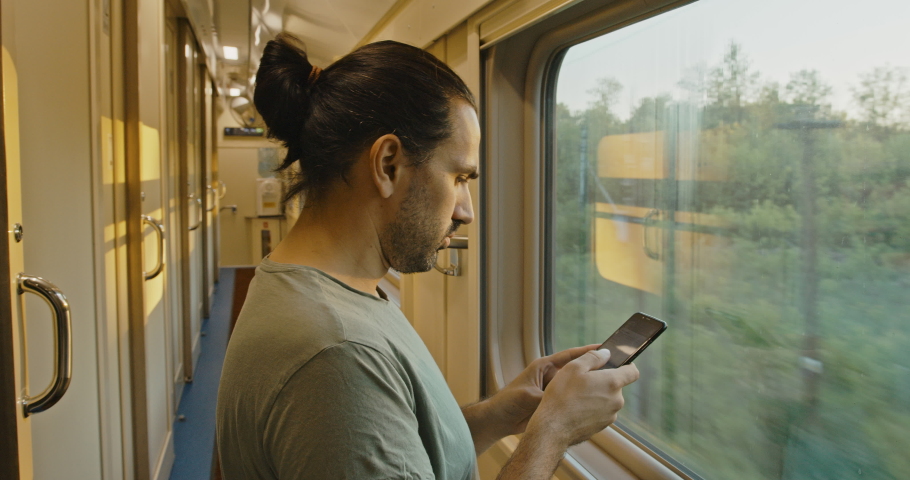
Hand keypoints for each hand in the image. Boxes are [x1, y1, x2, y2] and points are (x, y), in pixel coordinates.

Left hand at [485, 344, 603, 437]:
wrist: (499, 420)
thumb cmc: (508, 402)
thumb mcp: (529, 396)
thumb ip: (547, 396)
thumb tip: (566, 399)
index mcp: (544, 367)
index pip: (569, 356)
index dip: (586, 351)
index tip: (604, 348)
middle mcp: (551, 378)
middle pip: (576, 372)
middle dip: (591, 371)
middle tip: (612, 370)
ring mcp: (553, 392)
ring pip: (575, 388)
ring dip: (587, 389)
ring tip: (607, 390)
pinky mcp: (553, 405)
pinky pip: (571, 403)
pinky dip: (581, 404)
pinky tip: (594, 407)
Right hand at [526, 348, 638, 446]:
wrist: (553, 427)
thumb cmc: (562, 395)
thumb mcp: (574, 367)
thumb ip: (593, 357)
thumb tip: (606, 353)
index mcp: (612, 382)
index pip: (633, 372)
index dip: (627, 365)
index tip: (617, 364)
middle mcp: (616, 400)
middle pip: (616, 386)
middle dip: (603, 381)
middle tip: (583, 380)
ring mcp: (610, 415)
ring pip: (607, 399)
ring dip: (597, 395)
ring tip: (577, 396)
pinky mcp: (602, 426)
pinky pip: (601, 412)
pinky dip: (592, 408)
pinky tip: (576, 408)